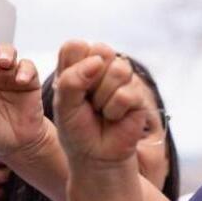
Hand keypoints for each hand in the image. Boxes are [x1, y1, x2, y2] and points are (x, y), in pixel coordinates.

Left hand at [53, 42, 145, 164]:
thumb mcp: (63, 105)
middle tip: (88, 100)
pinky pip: (126, 93)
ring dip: (103, 97)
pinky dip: (115, 110)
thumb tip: (98, 61)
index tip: (70, 91)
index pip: (76, 45)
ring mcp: (123, 79)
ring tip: (101, 111)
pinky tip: (114, 118)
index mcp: (80, 64)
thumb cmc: (77, 129)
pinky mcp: (138, 94)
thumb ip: (72, 80)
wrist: (96, 155)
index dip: (73, 66)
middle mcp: (103, 67)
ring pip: (118, 70)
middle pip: (101, 51)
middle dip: (91, 81)